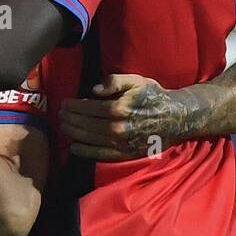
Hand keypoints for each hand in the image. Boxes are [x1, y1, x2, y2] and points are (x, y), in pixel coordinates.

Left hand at [60, 73, 192, 160]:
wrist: (175, 117)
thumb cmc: (153, 96)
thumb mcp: (136, 81)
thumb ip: (114, 81)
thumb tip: (94, 90)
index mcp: (119, 108)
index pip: (88, 108)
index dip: (73, 106)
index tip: (64, 103)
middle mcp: (118, 128)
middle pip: (85, 124)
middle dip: (70, 119)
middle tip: (60, 115)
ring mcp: (121, 143)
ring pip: (90, 139)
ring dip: (73, 133)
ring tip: (64, 126)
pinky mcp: (126, 154)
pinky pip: (101, 155)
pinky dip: (85, 152)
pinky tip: (74, 147)